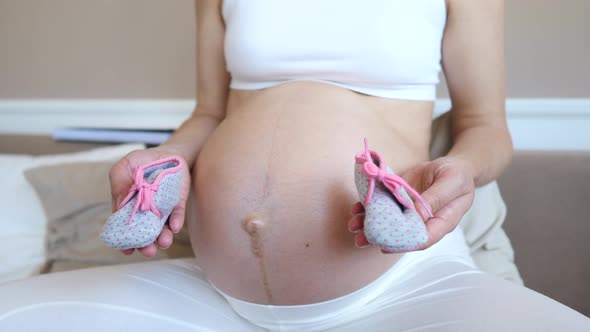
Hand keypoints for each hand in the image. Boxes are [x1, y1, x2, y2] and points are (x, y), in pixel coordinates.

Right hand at [108, 147, 190, 257]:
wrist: (169, 153)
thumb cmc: (143, 161)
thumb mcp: (125, 167)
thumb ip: (119, 183)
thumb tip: (119, 204)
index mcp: (129, 206)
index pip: (126, 227)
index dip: (126, 241)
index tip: (127, 250)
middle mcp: (146, 212)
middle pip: (145, 234)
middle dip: (146, 245)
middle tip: (148, 251)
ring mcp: (162, 210)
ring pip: (162, 229)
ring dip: (162, 237)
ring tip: (164, 241)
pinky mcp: (177, 204)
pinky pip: (177, 215)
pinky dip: (176, 222)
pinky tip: (175, 227)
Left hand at [348, 156, 474, 251]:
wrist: (452, 166)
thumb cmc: (458, 175)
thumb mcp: (452, 182)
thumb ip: (437, 198)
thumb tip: (418, 214)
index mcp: (441, 222)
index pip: (423, 239)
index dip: (404, 244)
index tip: (385, 246)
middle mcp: (423, 221)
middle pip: (400, 235)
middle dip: (379, 237)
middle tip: (360, 239)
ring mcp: (410, 212)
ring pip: (388, 223)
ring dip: (369, 225)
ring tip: (353, 225)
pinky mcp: (400, 200)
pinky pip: (384, 207)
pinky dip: (369, 208)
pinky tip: (356, 208)